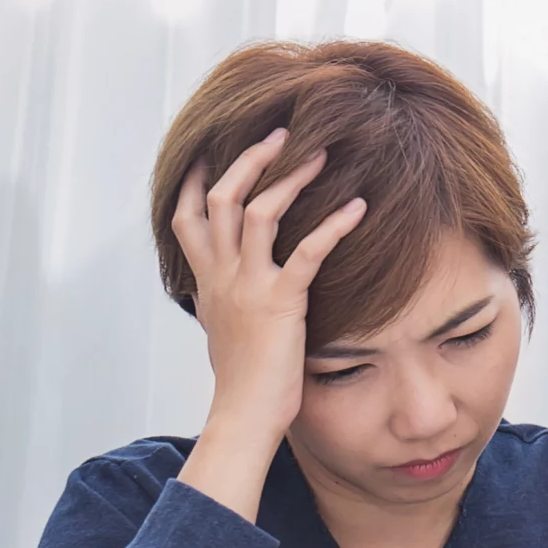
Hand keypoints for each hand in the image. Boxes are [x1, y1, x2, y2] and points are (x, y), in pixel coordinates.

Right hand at [171, 128, 365, 442]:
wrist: (245, 414)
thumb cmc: (242, 380)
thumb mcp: (222, 329)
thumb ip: (220, 300)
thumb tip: (219, 291)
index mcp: (207, 280)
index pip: (187, 216)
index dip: (197, 180)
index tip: (212, 149)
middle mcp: (222, 276)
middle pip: (221, 198)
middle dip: (248, 160)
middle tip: (279, 133)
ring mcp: (248, 286)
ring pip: (259, 212)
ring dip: (290, 178)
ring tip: (320, 154)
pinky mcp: (281, 302)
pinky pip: (308, 251)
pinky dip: (334, 225)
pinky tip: (359, 208)